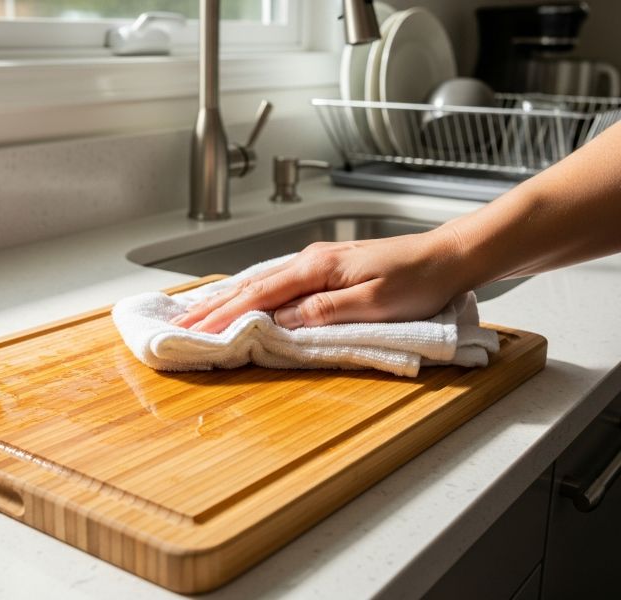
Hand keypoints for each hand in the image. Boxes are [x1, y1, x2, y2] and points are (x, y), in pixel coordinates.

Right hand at [170, 228, 465, 333]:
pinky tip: (242, 299)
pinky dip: (251, 294)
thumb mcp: (374, 302)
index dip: (224, 316)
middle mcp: (309, 261)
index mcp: (317, 268)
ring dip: (226, 301)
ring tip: (197, 315)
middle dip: (213, 309)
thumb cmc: (417, 280)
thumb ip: (324, 311)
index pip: (259, 295)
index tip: (195, 333)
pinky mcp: (325, 270)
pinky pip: (277, 283)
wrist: (446, 257)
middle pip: (251, 287)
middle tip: (180, 328)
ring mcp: (316, 263)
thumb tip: (280, 321)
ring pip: (260, 283)